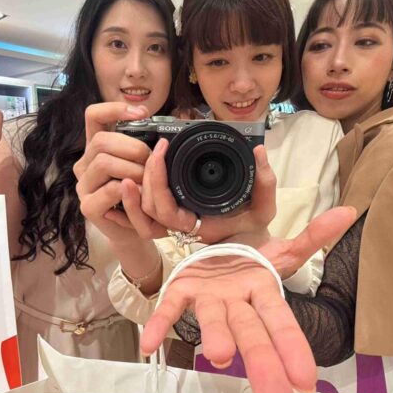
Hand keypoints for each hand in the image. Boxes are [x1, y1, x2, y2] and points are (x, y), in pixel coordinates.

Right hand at [73, 102, 152, 242]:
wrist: (134, 232)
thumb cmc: (140, 196)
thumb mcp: (144, 166)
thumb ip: (146, 147)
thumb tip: (163, 133)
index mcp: (96, 149)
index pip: (93, 116)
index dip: (114, 109)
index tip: (142, 113)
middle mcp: (85, 164)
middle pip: (101, 140)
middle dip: (132, 148)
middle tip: (150, 162)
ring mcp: (83, 186)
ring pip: (103, 162)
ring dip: (132, 169)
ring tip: (146, 181)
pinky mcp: (88, 206)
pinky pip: (109, 189)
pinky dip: (129, 189)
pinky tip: (138, 193)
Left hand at [107, 138, 276, 242]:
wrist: (253, 245)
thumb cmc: (256, 229)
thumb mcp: (265, 207)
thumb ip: (264, 181)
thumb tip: (258, 150)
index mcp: (197, 226)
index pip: (164, 210)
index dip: (157, 181)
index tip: (162, 151)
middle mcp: (181, 227)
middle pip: (149, 207)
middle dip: (147, 176)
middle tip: (157, 148)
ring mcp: (175, 221)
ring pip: (144, 210)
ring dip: (138, 185)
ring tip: (145, 156)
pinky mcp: (173, 213)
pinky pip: (145, 213)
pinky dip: (133, 201)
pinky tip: (127, 181)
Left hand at [139, 206, 355, 392]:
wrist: (211, 257)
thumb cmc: (248, 267)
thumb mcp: (282, 251)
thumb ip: (313, 237)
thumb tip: (350, 211)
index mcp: (264, 293)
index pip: (282, 323)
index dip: (293, 348)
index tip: (306, 382)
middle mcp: (237, 303)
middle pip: (252, 335)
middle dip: (263, 367)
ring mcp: (209, 299)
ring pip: (215, 320)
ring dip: (217, 337)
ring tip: (219, 357)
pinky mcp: (181, 289)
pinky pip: (170, 307)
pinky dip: (160, 323)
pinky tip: (148, 345)